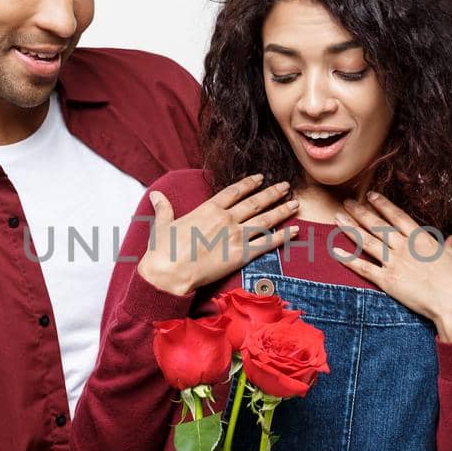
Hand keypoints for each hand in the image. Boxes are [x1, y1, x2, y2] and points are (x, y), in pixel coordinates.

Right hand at [138, 174, 299, 295]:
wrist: (169, 273)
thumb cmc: (163, 250)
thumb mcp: (163, 224)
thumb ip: (164, 208)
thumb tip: (156, 195)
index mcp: (208, 209)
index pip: (234, 192)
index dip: (249, 183)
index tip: (260, 178)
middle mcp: (225, 219)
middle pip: (255, 202)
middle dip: (272, 193)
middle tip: (286, 186)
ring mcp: (235, 236)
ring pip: (265, 220)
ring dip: (282, 211)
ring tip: (295, 203)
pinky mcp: (241, 255)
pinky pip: (267, 244)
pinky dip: (283, 237)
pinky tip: (295, 231)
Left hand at [335, 192, 451, 343]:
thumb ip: (450, 248)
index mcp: (423, 239)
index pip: (398, 216)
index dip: (383, 204)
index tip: (371, 195)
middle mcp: (406, 247)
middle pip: (378, 225)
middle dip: (361, 212)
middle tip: (346, 202)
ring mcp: (395, 262)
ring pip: (367, 241)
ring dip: (351, 228)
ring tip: (337, 217)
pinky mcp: (388, 281)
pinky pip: (363, 268)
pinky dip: (349, 260)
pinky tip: (336, 251)